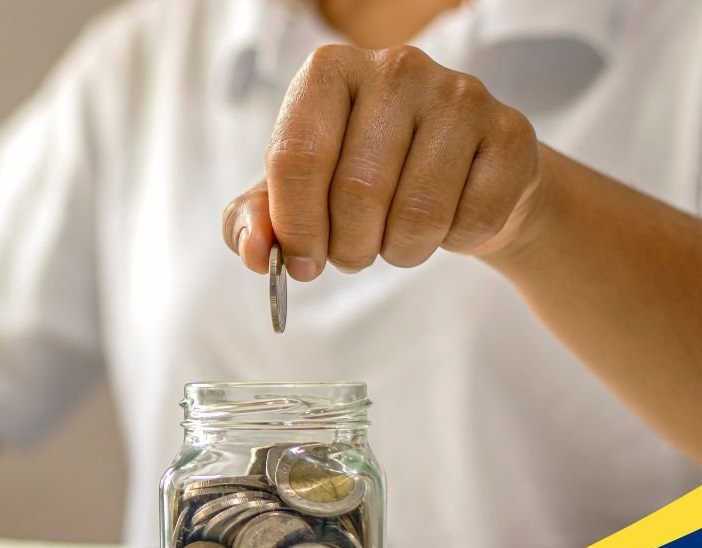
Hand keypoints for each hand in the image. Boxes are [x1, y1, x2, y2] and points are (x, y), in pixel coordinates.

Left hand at [223, 44, 544, 278]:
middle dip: (348, 247)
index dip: (295, 226)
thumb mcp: (296, 197)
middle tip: (352, 255)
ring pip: (417, 213)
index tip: (301, 262)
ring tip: (396, 238)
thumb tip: (253, 252)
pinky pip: (471, 219)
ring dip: (399, 250)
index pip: (296, 157)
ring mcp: (460, 95)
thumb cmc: (364, 180)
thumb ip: (255, 221)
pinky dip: (452, 242)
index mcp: (329, 72)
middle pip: (356, 191)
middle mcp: (395, 68)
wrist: (461, 178)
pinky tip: (448, 221)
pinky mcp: (510, 133)